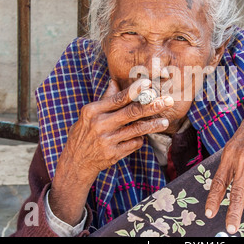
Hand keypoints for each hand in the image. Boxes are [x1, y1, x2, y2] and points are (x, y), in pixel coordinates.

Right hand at [49, 78, 173, 224]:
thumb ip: (105, 99)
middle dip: (151, 106)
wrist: (75, 162)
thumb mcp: (88, 114)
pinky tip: (141, 137)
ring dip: (153, 125)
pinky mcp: (113, 154)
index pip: (118, 99)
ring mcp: (107, 141)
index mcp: (93, 111)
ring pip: (136, 130)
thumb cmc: (84, 133)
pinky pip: (134, 144)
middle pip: (131, 113)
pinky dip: (139, 139)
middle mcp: (99, 125)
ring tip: (165, 122)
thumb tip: (114, 81)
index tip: (149, 84)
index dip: (134, 91)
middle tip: (167, 102)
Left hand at [204, 75, 243, 233]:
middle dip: (234, 211)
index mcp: (230, 155)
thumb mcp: (236, 143)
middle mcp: (243, 158)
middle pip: (237, 189)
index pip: (219, 181)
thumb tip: (225, 183)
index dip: (214, 198)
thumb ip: (232, 162)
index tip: (210, 213)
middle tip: (232, 228)